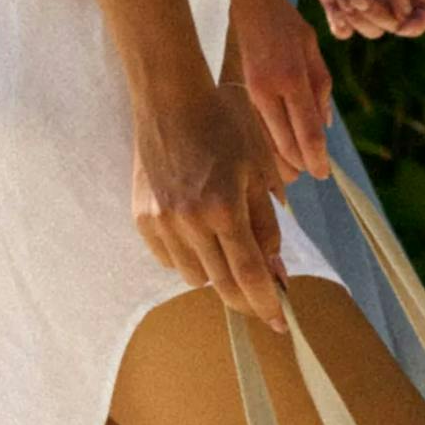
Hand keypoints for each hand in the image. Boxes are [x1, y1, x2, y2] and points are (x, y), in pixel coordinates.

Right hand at [131, 81, 292, 330]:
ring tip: (225, 246)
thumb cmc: (222, 129)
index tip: (281, 322)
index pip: (249, 273)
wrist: (172, 102)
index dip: (267, 302)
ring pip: (194, 276)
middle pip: (222, 285)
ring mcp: (162, 221)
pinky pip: (169, 259)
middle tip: (262, 306)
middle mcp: (190, 220)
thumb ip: (267, 224)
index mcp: (225, 206)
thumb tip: (276, 269)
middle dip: (246, 301)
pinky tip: (196, 232)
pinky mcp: (143, 218)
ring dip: (216, 273)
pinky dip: (188, 256)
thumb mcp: (257, 171)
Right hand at [231, 0, 335, 181]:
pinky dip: (261, 149)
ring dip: (279, 164)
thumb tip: (326, 124)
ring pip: (264, 146)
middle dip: (300, 166)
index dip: (317, 159)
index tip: (323, 174)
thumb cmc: (277, 15)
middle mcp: (267, 91)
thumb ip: (321, 85)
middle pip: (285, 148)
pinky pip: (249, 132)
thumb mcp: (309, 42)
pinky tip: (269, 152)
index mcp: (292, 76)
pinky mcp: (231, 94)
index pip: (308, 132)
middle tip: (310, 172)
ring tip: (292, 167)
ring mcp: (245, 95)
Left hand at [279, 0, 424, 38]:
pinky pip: (344, 29)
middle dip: (379, 17)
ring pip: (370, 30)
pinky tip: (335, 14)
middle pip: (396, 23)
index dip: (417, 23)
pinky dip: (342, 28)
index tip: (401, 25)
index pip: (424, 9)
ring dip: (359, 21)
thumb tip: (403, 17)